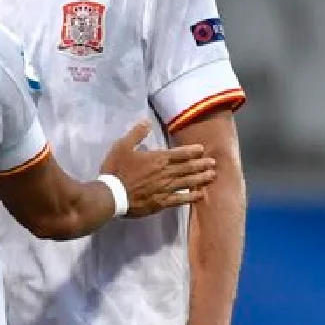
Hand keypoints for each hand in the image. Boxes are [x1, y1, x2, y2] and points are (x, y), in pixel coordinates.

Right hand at [100, 122, 215, 217]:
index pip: (180, 153)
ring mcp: (165, 189)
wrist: (111, 195)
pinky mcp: (162, 202)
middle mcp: (165, 173)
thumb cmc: (116, 169)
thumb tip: (146, 121)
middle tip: (213, 163)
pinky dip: (191, 197)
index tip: (203, 149)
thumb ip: (136, 134)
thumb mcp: (122, 146)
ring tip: (212, 176)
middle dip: (202, 164)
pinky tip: (200, 195)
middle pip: (188, 167)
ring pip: (187, 182)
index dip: (192, 151)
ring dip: (201, 178)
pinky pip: (180, 199)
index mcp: (157, 159)